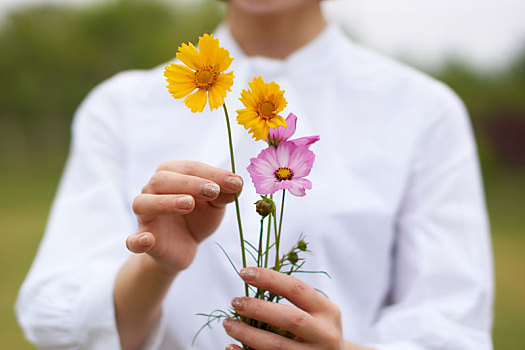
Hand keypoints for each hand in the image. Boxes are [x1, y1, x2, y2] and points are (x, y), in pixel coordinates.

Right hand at [125, 160, 242, 272]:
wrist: (185, 247)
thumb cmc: (198, 217)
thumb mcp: (215, 204)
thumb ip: (225, 193)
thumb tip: (237, 183)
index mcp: (172, 176)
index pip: (187, 168)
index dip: (210, 173)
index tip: (233, 182)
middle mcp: (152, 191)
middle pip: (161, 179)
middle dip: (188, 183)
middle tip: (212, 191)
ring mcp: (145, 215)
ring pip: (143, 203)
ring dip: (165, 202)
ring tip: (189, 204)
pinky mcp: (143, 239)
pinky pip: (133, 240)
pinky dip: (137, 240)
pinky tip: (147, 239)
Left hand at [223, 268, 371, 349]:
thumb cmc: (317, 331)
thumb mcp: (315, 312)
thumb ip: (292, 301)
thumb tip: (252, 284)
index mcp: (327, 311)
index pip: (297, 289)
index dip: (269, 278)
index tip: (245, 273)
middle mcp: (325, 334)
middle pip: (289, 319)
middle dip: (258, 309)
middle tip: (235, 301)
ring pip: (276, 346)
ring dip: (247, 333)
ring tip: (228, 323)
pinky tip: (231, 346)